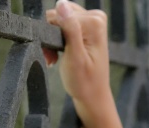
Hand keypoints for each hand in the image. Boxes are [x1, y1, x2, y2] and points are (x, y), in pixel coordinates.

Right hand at [44, 0, 110, 120]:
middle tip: (54, 57)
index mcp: (95, 22)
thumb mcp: (75, 57)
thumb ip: (70, 30)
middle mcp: (96, 18)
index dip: (52, 34)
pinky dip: (57, 39)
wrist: (92, 97)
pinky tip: (59, 53)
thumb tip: (62, 5)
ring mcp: (91, 22)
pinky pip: (62, 23)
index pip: (60, 15)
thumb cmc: (84, 83)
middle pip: (59, 15)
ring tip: (57, 57)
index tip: (54, 55)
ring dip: (53, 39)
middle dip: (53, 37)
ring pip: (58, 19)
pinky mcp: (86, 26)